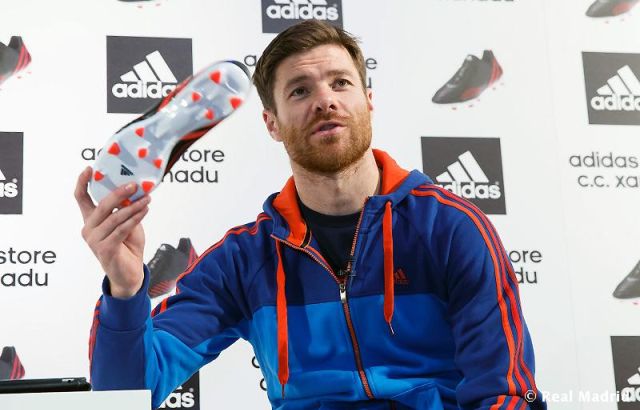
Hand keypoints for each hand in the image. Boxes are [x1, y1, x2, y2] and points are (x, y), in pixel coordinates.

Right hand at [75, 167, 150, 297]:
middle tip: (134, 184)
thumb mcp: (127, 223)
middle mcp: (89, 229)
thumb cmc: (128, 245)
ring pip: (115, 218)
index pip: (81, 198)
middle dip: (118, 193)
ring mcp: (94, 240)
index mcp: (91, 220)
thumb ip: (125, 209)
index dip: (83, 182)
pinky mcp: (105, 249)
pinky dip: (135, 218)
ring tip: (147, 198)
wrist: (129, 273)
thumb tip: (135, 190)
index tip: (89, 168)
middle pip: (101, 205)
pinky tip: (145, 210)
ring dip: (133, 207)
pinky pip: (122, 229)